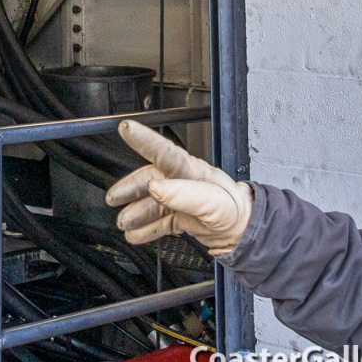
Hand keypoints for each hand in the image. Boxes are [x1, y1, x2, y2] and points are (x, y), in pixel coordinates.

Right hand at [103, 119, 253, 255]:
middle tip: (113, 198)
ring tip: (123, 223)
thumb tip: (154, 187)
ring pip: (151, 203)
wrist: (248, 234)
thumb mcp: (213, 203)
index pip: (164, 151)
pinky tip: (136, 234)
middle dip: (129, 189)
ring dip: (135, 213)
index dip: (143, 139)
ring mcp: (182, 200)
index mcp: (191, 171)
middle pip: (149, 180)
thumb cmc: (236, 212)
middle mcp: (183, 182)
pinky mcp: (183, 218)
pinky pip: (159, 221)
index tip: (126, 127)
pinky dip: (146, 229)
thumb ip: (183, 194)